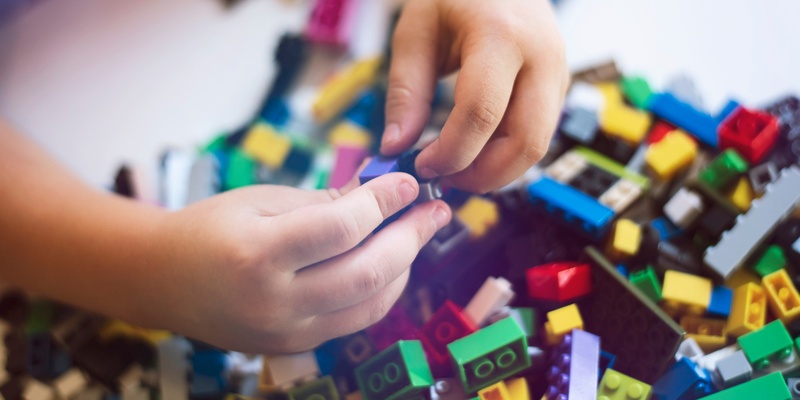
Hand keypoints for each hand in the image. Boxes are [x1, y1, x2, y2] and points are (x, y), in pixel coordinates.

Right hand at [149, 173, 450, 352]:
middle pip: (367, 271)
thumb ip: (324, 202)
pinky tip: (392, 264)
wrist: (163, 280)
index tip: (410, 182)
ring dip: (405, 266)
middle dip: (411, 237)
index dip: (386, 200)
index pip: (343, 227)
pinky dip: (383, 291)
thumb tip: (383, 194)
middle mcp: (274, 301)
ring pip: (371, 303)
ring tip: (417, 234)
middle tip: (434, 210)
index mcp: (258, 253)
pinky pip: (355, 320)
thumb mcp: (261, 201)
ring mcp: (286, 332)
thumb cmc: (210, 228)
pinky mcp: (294, 346)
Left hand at [381, 0, 567, 192]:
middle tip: (444, 179)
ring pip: (537, 146)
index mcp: (502, 35)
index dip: (451, 152)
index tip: (422, 165)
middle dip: (483, 175)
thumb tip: (395, 147)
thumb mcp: (416, 32)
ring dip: (497, 171)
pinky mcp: (559, 87)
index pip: (481, 113)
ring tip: (456, 168)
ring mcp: (558, 73)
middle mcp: (543, 56)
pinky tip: (475, 151)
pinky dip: (506, 155)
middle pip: (525, 142)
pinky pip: (537, 135)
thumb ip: (405, 92)